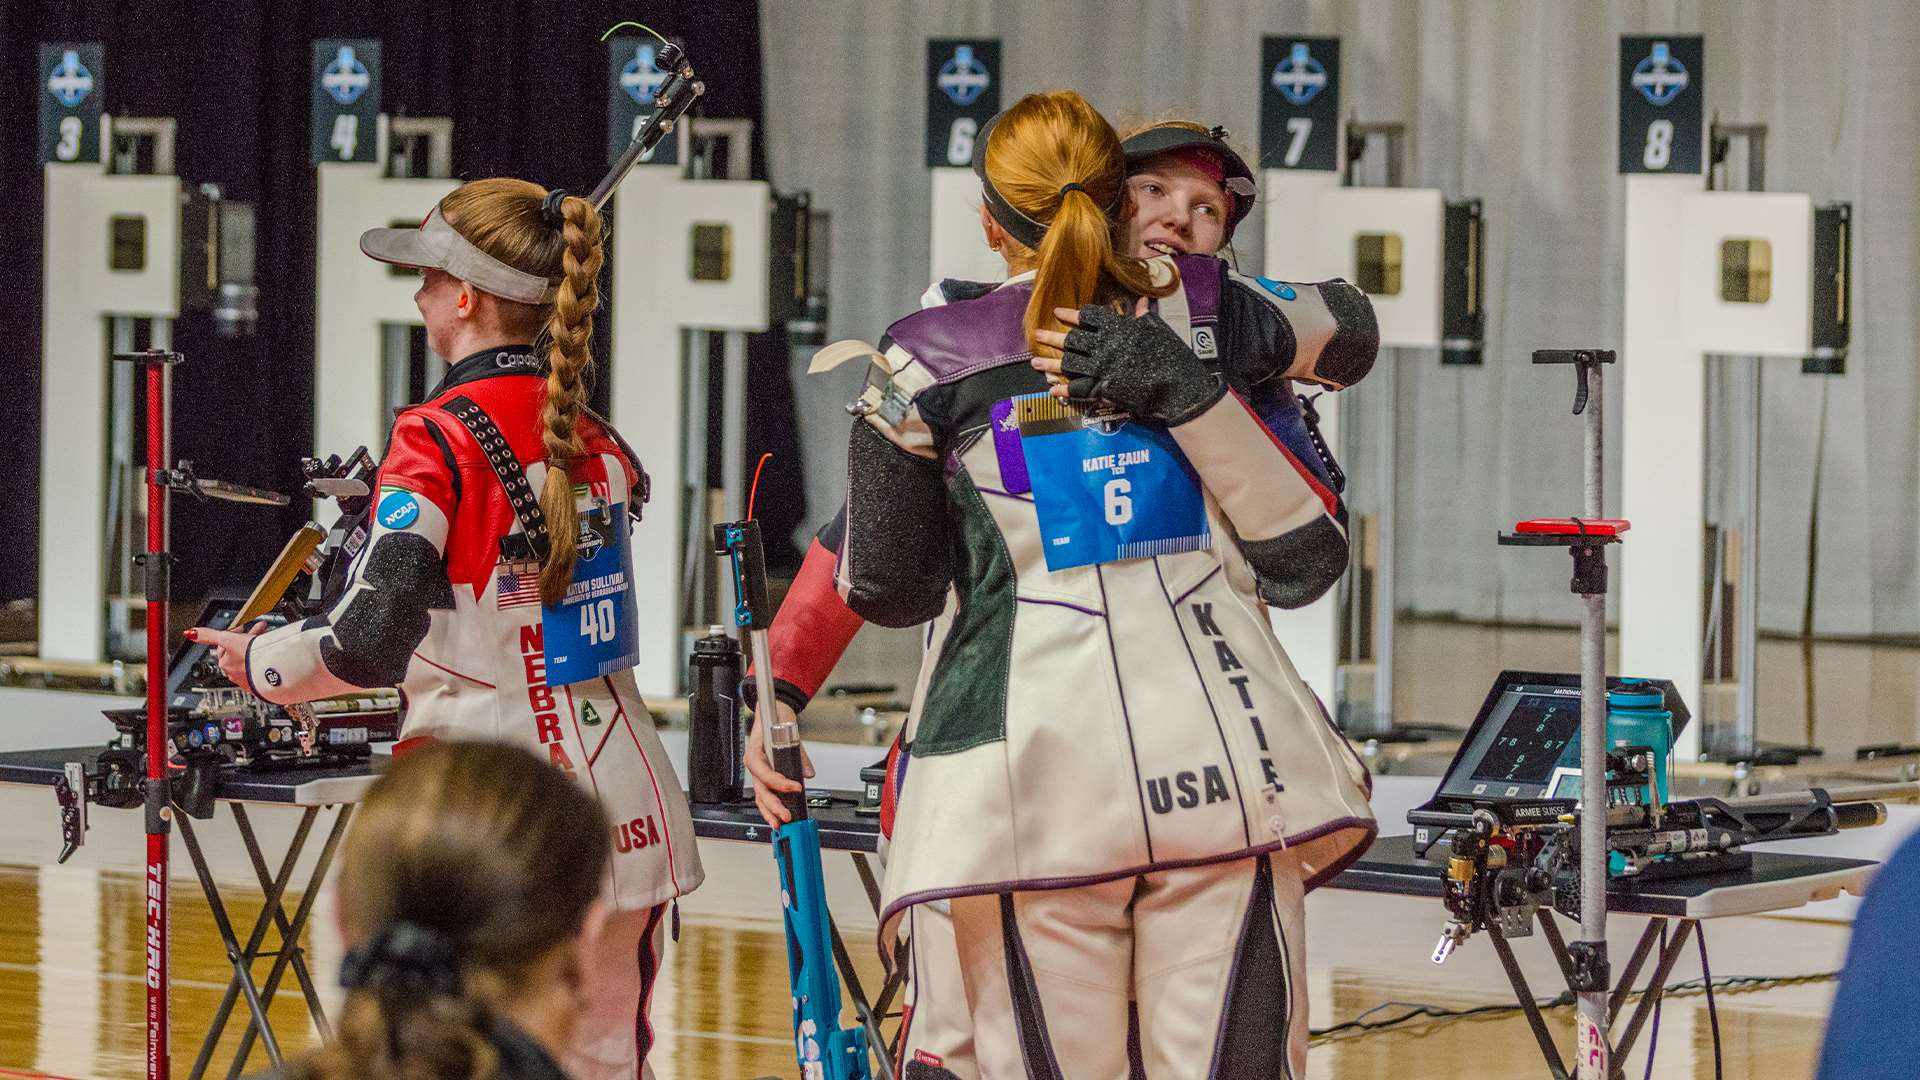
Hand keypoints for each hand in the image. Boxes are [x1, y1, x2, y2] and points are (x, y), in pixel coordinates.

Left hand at [183, 623, 268, 689]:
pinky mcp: (261, 683)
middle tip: (258, 630)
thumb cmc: (251, 655)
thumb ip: (209, 635)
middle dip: (247, 639)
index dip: (233, 633)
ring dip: (255, 649)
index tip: (243, 627)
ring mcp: (249, 678)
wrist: (274, 669)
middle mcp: (234, 673)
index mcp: (225, 662)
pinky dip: (263, 660)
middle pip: (238, 652)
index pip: (225, 645)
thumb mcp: (228, 638)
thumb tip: (190, 633)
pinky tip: (270, 656)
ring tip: (267, 641)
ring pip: (249, 660)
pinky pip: (260, 669)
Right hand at [744, 700, 814, 826]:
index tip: (794, 787)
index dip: (779, 782)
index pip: (764, 773)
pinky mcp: (763, 777)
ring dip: (770, 812)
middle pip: (760, 790)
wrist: (771, 711)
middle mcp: (754, 765)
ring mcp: (757, 773)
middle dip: (773, 805)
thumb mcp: (789, 732)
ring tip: (780, 824)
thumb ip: (800, 755)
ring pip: (760, 796)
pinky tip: (776, 819)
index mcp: (754, 753)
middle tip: (786, 815)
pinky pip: (764, 795)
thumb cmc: (775, 719)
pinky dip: (770, 808)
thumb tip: (808, 773)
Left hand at [1031, 300, 1226, 424]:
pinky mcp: (1105, 390)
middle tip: (1037, 335)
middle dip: (1053, 338)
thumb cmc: (1171, 355)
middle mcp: (1107, 347)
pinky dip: (1064, 390)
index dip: (1073, 314)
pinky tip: (1052, 390)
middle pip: (1073, 340)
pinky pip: (1079, 389)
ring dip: (1051, 364)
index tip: (1057, 311)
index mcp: (1119, 328)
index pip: (1090, 316)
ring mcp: (1104, 369)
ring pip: (1070, 365)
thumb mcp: (1158, 330)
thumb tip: (1141, 302)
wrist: (1178, 386)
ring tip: (1034, 363)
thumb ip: (1144, 316)